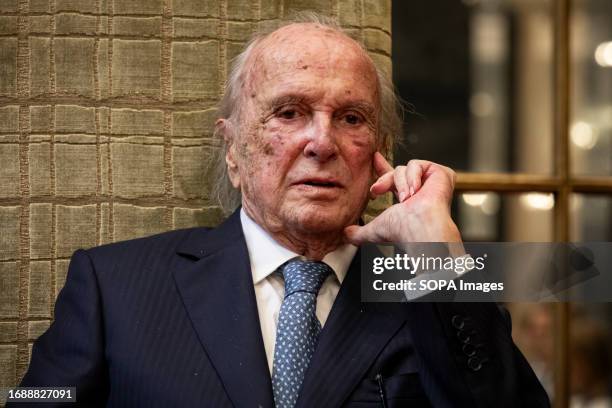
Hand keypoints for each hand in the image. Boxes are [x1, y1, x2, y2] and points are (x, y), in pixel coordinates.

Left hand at [344, 152, 461, 244]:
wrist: (420, 228)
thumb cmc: (401, 231)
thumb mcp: (374, 230)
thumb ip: (359, 232)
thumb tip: (345, 234)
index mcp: (408, 200)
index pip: (393, 180)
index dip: (382, 168)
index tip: (374, 157)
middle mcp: (421, 190)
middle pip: (398, 170)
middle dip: (385, 179)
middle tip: (376, 191)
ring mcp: (432, 181)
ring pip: (404, 168)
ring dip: (400, 183)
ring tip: (407, 198)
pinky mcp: (441, 173)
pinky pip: (417, 164)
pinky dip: (413, 176)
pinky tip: (417, 190)